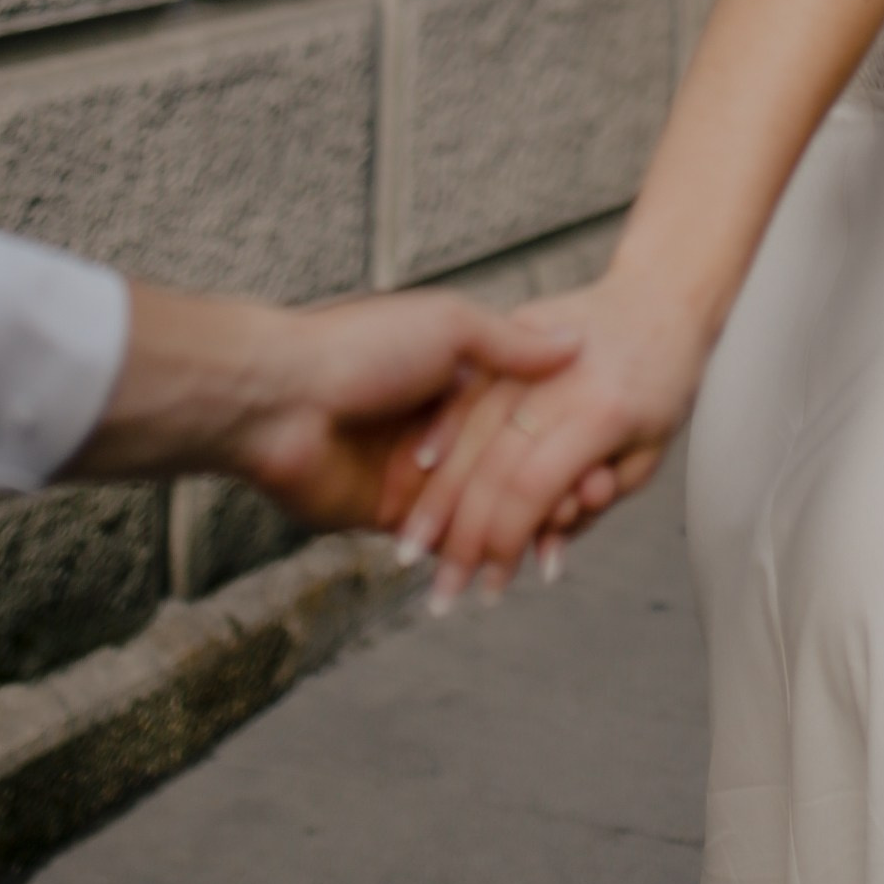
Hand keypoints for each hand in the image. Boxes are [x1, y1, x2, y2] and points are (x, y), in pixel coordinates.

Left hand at [68, 283, 579, 534]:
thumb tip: (574, 342)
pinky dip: (479, 549)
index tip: (604, 449)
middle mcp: (438, 427)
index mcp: (453, 375)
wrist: (279, 399)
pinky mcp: (392, 517)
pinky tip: (522, 556)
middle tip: (597, 496)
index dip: (562, 431)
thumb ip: (510, 344)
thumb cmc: (360, 347)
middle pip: (508, 463)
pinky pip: (444, 540)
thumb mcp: (448, 326)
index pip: (522, 411)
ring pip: (483, 507)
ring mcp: (417, 475)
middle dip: (553, 481)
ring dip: (523, 521)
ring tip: (566, 531)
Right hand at [396, 273, 702, 603]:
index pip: (533, 488)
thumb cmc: (664, 383)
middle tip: (440, 592)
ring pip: (471, 428)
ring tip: (410, 547)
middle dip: (462, 538)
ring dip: (437, 494)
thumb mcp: (649, 453)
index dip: (505, 543)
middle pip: (493, 465)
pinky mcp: (513, 326)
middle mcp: (561, 378)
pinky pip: (468, 385)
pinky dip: (439, 430)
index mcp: (602, 410)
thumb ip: (594, 503)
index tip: (489, 586)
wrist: (663, 294)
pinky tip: (414, 472)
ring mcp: (533, 347)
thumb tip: (545, 556)